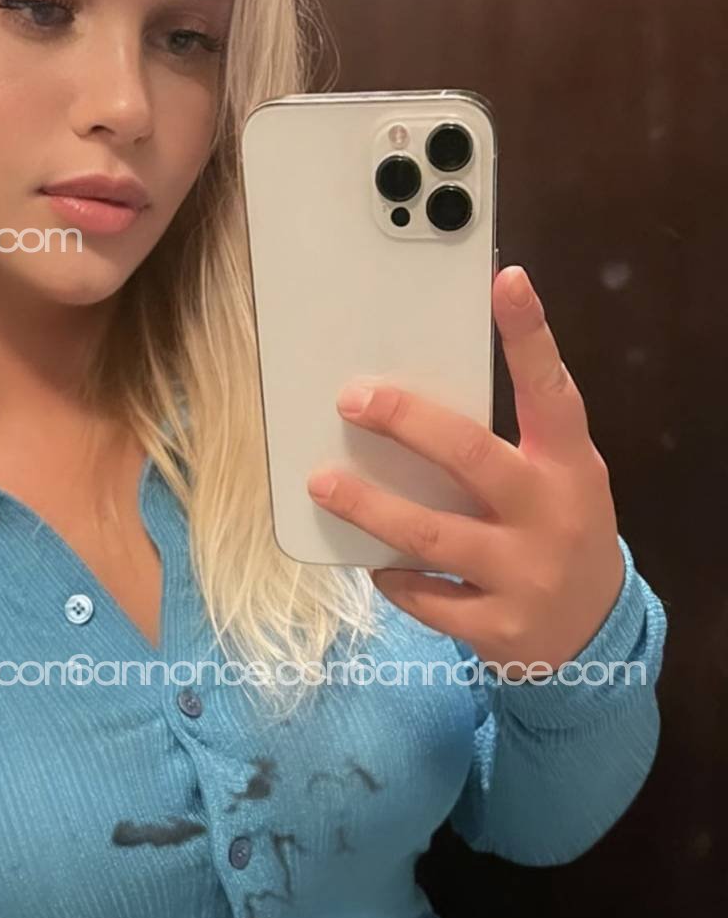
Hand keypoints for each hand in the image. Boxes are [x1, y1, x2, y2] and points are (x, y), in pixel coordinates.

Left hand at [306, 265, 625, 672]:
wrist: (593, 636)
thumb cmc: (559, 534)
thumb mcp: (557, 481)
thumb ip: (510, 445)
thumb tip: (414, 408)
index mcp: (569, 466)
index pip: (551, 390)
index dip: (531, 335)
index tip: (507, 281)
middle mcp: (550, 515)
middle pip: (471, 456)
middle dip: (406, 424)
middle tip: (353, 400)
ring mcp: (525, 574)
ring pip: (430, 533)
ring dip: (368, 507)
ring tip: (323, 483)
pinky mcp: (496, 626)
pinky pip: (425, 596)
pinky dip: (393, 577)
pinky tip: (375, 564)